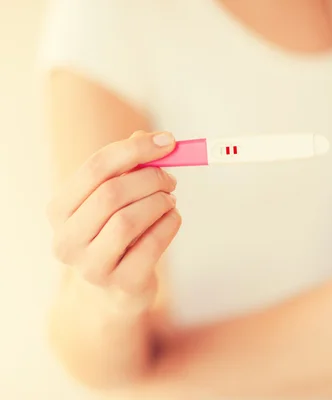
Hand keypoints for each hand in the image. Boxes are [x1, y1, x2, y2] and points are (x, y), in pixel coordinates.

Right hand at [47, 131, 180, 312]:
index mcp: (60, 210)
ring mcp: (91, 266)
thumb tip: (150, 138)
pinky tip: (173, 218)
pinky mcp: (121, 284)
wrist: (112, 292)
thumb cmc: (114, 235)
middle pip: (112, 193)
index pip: (96, 167)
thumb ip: (128, 167)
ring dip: (160, 202)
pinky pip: (151, 245)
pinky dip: (169, 224)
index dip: (136, 150)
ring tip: (170, 200)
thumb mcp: (113, 200)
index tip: (167, 141)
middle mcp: (67, 239)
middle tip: (171, 179)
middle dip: (151, 179)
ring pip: (129, 220)